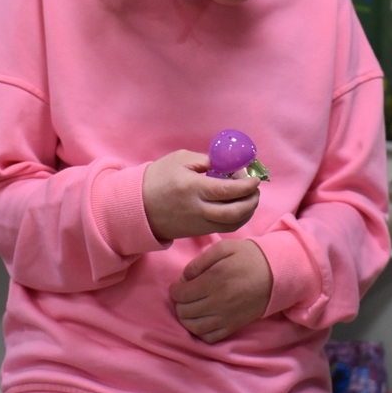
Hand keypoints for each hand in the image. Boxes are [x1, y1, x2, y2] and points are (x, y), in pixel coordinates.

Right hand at [143, 150, 259, 240]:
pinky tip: (238, 207)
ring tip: (249, 197)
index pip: (228, 190)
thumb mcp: (180, 160)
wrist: (136, 206)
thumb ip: (206, 160)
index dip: (247, 185)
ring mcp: (198, 224)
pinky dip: (237, 219)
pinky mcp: (197, 232)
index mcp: (193, 188)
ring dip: (247, 211)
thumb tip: (229, 164)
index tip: (255, 178)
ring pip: (232, 224)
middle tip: (255, 189)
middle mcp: (198, 209)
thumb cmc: (158, 178)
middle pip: (235, 212)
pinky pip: (224, 228)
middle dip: (252, 201)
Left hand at [170, 239, 272, 343]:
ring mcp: (226, 317)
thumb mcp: (224, 248)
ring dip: (186, 318)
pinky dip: (201, 332)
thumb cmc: (249, 257)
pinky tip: (203, 320)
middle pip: (184, 311)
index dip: (175, 289)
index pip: (180, 294)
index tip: (180, 284)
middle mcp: (218, 302)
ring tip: (191, 308)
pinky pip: (210, 337)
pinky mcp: (234, 325)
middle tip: (186, 294)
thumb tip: (185, 277)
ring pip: (194, 327)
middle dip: (180, 302)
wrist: (277, 273)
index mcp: (214, 280)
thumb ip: (201, 261)